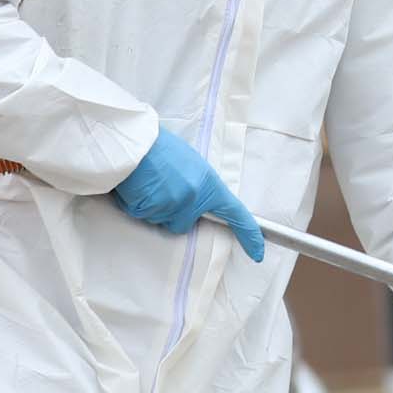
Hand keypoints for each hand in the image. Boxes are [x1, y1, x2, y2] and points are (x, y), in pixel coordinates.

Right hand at [112, 128, 264, 261]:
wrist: (134, 139)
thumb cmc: (160, 148)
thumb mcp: (191, 164)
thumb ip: (198, 187)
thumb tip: (197, 203)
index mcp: (209, 184)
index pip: (236, 213)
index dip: (249, 235)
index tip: (257, 253)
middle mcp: (194, 197)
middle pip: (182, 224)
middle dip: (170, 212)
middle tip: (161, 187)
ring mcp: (173, 204)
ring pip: (160, 220)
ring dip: (151, 207)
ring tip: (147, 182)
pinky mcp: (151, 208)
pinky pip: (141, 215)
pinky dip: (135, 204)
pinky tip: (136, 186)